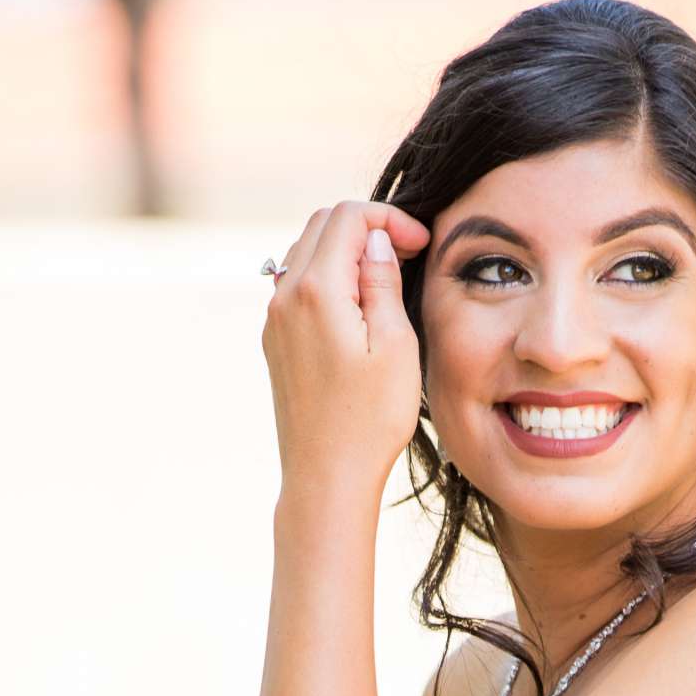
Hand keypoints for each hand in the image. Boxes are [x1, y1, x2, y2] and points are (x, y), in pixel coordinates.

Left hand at [261, 198, 431, 503]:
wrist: (326, 478)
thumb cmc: (368, 421)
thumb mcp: (395, 347)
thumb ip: (383, 282)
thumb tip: (376, 241)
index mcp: (316, 290)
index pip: (349, 217)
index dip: (390, 219)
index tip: (420, 243)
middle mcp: (286, 297)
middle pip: (323, 224)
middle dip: (368, 227)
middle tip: (407, 253)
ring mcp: (276, 320)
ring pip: (307, 252)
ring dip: (347, 250)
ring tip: (386, 277)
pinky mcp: (276, 342)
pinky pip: (298, 286)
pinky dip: (329, 277)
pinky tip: (359, 306)